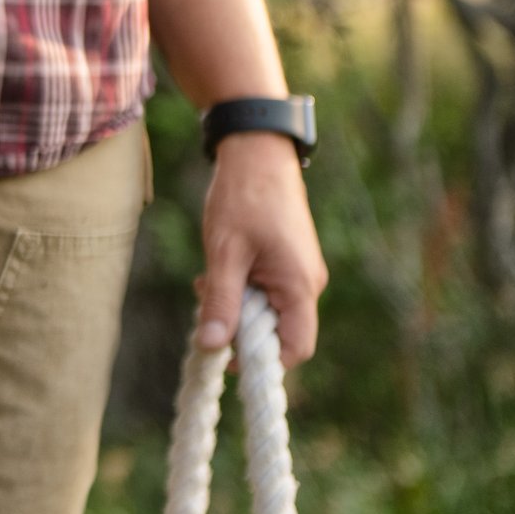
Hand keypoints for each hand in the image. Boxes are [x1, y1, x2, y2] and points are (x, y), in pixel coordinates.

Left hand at [195, 130, 326, 366]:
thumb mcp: (224, 253)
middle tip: (206, 303)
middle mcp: (307, 283)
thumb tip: (212, 346)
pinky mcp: (288, 261)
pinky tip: (219, 270)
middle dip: (240, 327)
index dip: (261, 360)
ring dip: (236, 305)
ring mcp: (299, 272)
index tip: (224, 354)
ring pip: (268, 310)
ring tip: (207, 281)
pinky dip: (242, 288)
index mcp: (300, 286)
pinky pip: (267, 291)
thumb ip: (221, 301)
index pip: (294, 349)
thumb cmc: (242, 199)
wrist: (257, 153)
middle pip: (278, 332)